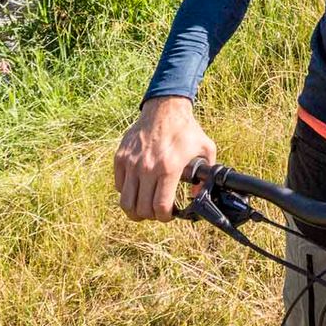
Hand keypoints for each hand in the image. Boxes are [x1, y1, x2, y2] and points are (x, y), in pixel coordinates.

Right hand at [113, 96, 217, 221]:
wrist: (164, 108)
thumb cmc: (186, 129)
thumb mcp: (206, 150)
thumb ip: (206, 175)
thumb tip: (196, 196)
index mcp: (169, 168)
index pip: (160, 207)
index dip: (165, 217)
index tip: (169, 214)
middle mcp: (147, 168)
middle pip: (142, 209)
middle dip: (151, 216)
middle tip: (157, 211)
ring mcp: (131, 163)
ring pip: (125, 202)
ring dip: (135, 210)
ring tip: (143, 207)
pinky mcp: (121, 157)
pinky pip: (119, 186)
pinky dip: (127, 192)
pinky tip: (138, 188)